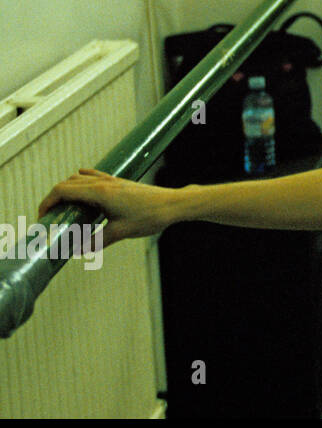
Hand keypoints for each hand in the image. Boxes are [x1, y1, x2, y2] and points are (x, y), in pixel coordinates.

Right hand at [39, 169, 176, 246]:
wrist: (173, 204)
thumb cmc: (149, 217)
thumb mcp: (120, 232)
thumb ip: (96, 242)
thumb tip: (77, 251)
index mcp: (99, 193)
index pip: (62, 190)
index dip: (47, 202)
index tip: (42, 217)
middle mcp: (103, 183)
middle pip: (67, 184)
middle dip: (54, 199)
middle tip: (50, 217)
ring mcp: (112, 180)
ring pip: (80, 179)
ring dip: (67, 190)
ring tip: (64, 209)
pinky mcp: (119, 182)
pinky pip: (94, 177)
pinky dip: (82, 182)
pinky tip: (81, 191)